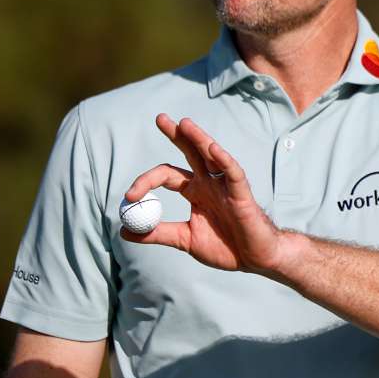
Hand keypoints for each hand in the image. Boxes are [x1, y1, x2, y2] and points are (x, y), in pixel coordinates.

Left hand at [120, 114, 285, 272]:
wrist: (253, 259)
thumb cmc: (224, 247)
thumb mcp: (185, 240)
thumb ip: (157, 233)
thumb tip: (124, 230)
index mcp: (195, 191)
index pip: (167, 175)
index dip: (146, 181)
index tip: (129, 196)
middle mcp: (209, 183)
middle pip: (190, 152)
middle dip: (176, 134)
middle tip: (159, 118)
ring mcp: (226, 186)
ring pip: (212, 155)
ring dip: (198, 138)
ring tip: (183, 123)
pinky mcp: (242, 194)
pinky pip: (234, 173)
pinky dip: (224, 160)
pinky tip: (213, 148)